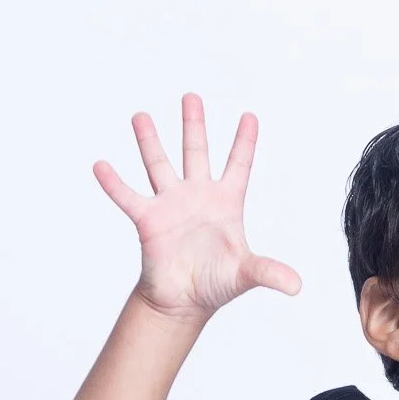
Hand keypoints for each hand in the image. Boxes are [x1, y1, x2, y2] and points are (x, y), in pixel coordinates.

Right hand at [93, 93, 301, 323]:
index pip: (238, 165)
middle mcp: (197, 196)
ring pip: (159, 165)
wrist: (183, 303)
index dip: (244, 141)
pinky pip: (128, 197)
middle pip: (196, 152)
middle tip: (191, 96)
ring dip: (150, 141)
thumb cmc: (215, 284)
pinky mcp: (148, 220)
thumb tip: (297, 286)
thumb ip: (269, 272)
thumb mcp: (245, 274)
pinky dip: (114, 183)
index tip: (250, 116)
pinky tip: (101, 165)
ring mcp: (170, 205)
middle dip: (194, 124)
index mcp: (225, 203)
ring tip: (141, 116)